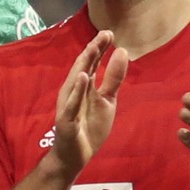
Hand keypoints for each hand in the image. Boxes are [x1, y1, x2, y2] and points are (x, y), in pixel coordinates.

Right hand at [49, 30, 127, 177]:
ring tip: (93, 48)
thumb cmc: (89, 127)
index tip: (110, 33)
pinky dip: (77, 91)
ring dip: (84, 64)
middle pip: (83, 67)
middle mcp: (74, 91)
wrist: (75, 156)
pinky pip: (72, 104)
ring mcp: (69, 105)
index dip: (100, 48)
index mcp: (85, 86)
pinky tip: (83, 78)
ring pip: (76, 81)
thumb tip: (122, 52)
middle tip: (105, 33)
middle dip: (93, 50)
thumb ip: (113, 78)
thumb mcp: (107, 101)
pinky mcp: (66, 120)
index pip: (92, 63)